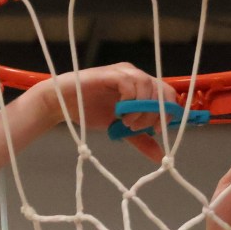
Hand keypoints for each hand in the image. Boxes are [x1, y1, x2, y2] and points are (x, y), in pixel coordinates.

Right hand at [29, 63, 176, 162]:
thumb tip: (160, 156)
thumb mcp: (121, 129)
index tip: (156, 131)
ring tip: (126, 123)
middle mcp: (135, 75)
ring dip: (141, 109)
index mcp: (141, 86)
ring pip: (148, 86)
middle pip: (161, 90)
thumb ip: (140, 139)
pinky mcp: (111, 74)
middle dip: (154, 114)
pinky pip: (130, 83)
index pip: (167, 93)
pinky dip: (130, 101)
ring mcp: (123, 73)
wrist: (62, 105)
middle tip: (138, 128)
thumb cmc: (90, 111)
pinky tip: (119, 114)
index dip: (168, 113)